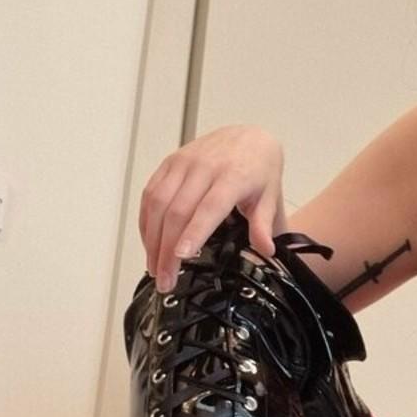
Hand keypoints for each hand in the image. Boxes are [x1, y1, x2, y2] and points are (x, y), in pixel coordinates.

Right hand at [139, 124, 287, 292]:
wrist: (248, 137)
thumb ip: (265, 225)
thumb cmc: (259, 169)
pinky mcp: (169, 163)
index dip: (193, 233)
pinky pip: (151, 193)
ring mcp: (183, 163)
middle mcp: (204, 167)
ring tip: (154, 268)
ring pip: (158, 203)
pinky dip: (146, 221)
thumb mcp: (269, 197)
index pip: (209, 207)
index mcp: (232, 176)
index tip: (181, 257)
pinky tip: (149, 243)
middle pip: (178, 211)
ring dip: (152, 239)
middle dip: (167, 249)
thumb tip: (265, 249)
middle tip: (165, 279)